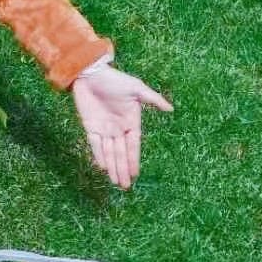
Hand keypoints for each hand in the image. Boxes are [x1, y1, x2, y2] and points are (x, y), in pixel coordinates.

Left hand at [71, 65, 172, 189]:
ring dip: (112, 167)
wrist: (91, 74)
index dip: (134, 160)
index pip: (133, 146)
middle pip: (121, 153)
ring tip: (114, 182)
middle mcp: (118, 129)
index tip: (135, 175)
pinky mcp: (90, 127)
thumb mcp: (137, 89)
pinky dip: (98, 155)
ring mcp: (104, 129)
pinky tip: (101, 168)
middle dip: (123, 170)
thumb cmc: (115, 80)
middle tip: (124, 187)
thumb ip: (153, 99)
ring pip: (108, 152)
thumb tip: (171, 110)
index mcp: (131, 122)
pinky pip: (94, 144)